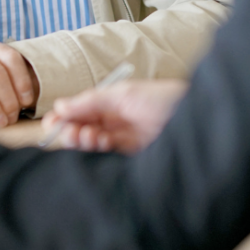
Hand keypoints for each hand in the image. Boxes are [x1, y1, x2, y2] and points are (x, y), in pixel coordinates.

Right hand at [43, 79, 187, 152]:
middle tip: (70, 132)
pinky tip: (100, 142)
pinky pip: (107, 155)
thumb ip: (91, 100)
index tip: (51, 123)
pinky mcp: (133, 155)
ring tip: (88, 136)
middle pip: (84, 128)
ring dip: (84, 140)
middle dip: (72, 130)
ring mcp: (125, 138)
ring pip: (93, 143)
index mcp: (112, 102)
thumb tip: (60, 106)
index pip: (81, 110)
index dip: (65, 117)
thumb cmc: (164, 98)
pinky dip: (98, 150)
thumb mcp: (123, 94)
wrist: (198, 118)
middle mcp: (116, 120)